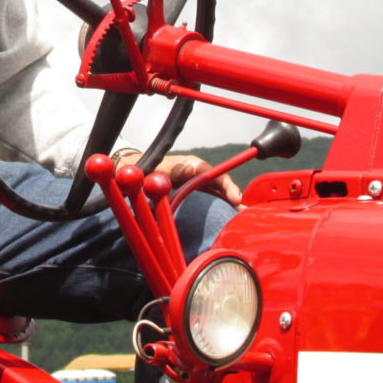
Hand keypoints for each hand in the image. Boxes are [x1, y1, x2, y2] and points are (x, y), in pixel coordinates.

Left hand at [125, 151, 242, 206]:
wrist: (137, 171)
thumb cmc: (146, 170)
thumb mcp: (157, 171)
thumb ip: (170, 172)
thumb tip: (185, 172)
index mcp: (192, 165)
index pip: (214, 174)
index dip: (227, 186)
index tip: (236, 199)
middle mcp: (198, 172)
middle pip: (220, 183)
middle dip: (234, 196)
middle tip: (246, 211)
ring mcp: (197, 182)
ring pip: (219, 191)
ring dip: (231, 202)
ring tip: (245, 216)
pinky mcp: (195, 191)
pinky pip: (212, 197)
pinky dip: (222, 205)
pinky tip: (232, 216)